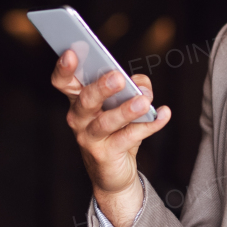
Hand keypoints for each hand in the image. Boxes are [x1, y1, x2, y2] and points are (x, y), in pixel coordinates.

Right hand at [51, 50, 169, 226]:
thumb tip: (142, 85)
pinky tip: (164, 114)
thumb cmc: (117, 130)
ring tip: (145, 100)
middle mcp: (78, 118)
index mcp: (78, 100)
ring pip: (106, 122)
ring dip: (127, 110)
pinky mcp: (105, 155)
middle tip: (118, 77)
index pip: (63, 82)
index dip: (64, 68)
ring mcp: (89, 138)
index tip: (72, 52)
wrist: (114, 173)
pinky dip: (148, 125)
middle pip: (86, 100)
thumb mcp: (125, 103)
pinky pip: (128, 138)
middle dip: (101, 87)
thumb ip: (135, 86)